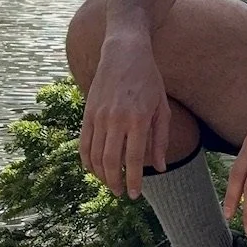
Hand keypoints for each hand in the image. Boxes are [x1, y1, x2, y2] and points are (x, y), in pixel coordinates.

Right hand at [80, 32, 170, 197]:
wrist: (124, 51)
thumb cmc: (149, 79)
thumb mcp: (162, 107)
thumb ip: (161, 139)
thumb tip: (160, 168)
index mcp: (138, 119)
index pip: (133, 160)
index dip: (133, 181)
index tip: (134, 194)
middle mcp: (116, 120)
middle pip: (111, 162)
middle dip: (115, 183)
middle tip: (120, 194)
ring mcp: (99, 116)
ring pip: (95, 156)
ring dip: (100, 175)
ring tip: (109, 184)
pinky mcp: (88, 112)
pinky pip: (83, 143)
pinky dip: (86, 160)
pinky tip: (93, 169)